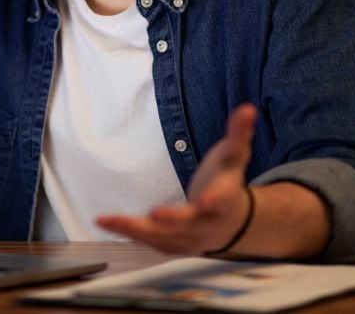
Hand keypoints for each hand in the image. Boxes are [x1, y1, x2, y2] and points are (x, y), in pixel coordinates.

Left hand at [96, 103, 256, 253]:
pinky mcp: (175, 246)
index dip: (213, 200)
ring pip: (165, 238)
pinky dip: (129, 234)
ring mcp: (192, 239)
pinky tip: (106, 223)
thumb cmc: (226, 182)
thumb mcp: (234, 157)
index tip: (204, 200)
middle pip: (190, 225)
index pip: (221, 201)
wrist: (232, 222)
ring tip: (107, 219)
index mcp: (226, 200)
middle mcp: (210, 224)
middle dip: (172, 220)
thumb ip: (239, 134)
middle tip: (154, 214)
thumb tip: (247, 108)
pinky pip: (151, 243)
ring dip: (137, 230)